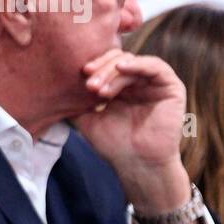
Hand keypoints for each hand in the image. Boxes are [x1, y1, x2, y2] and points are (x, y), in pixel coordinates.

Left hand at [73, 50, 190, 213]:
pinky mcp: (171, 87)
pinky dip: (137, 64)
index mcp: (119, 87)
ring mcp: (154, 84)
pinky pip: (156, 66)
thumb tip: (52, 85)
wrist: (136, 164)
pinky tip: (122, 68)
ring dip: (113, 71)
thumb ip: (73, 101)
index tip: (78, 75)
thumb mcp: (86, 118)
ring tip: (98, 89)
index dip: (93, 66)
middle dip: (100, 69)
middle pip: (117, 60)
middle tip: (88, 84)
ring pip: (132, 62)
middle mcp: (137, 82)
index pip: (105, 65)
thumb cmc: (113, 144)